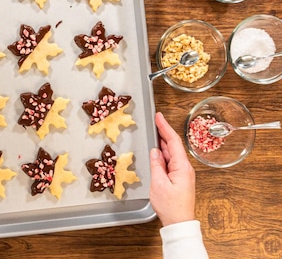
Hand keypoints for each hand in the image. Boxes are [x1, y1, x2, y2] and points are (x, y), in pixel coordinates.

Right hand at [149, 112, 195, 226]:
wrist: (179, 222)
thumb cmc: (170, 206)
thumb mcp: (159, 183)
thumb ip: (156, 165)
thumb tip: (155, 151)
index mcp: (182, 166)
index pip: (173, 141)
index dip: (165, 127)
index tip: (159, 117)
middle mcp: (184, 168)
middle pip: (173, 145)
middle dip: (164, 132)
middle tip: (155, 121)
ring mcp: (182, 173)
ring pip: (171, 153)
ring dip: (163, 143)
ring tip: (154, 132)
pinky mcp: (178, 178)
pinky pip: (170, 161)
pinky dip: (163, 154)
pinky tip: (157, 151)